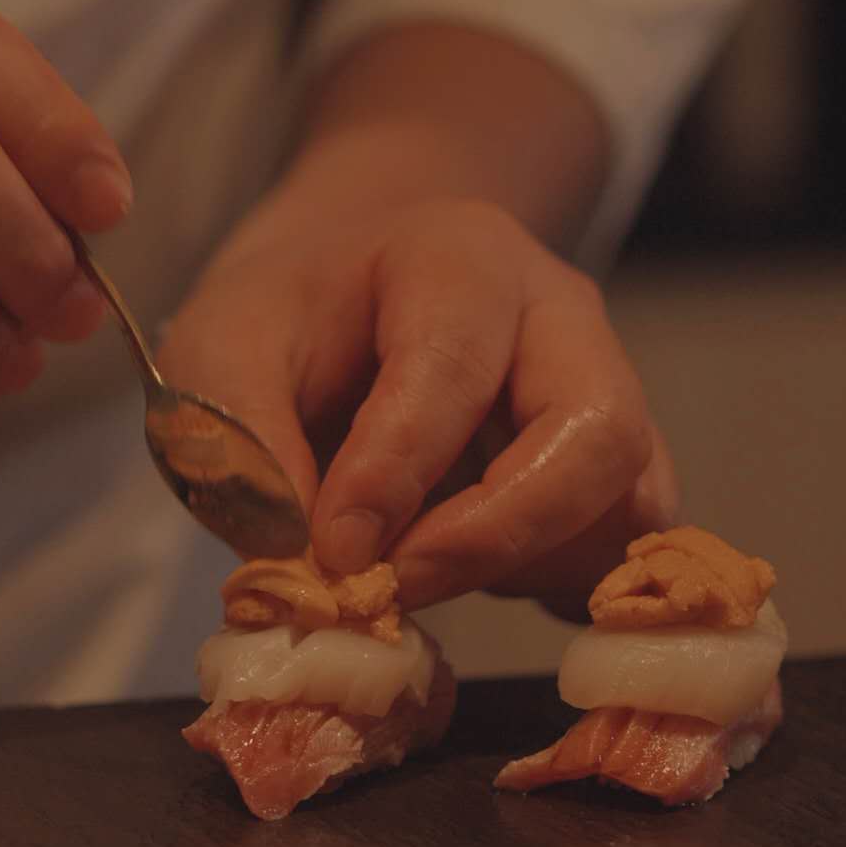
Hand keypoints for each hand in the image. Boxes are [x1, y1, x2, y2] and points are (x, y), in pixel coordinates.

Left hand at [159, 197, 676, 615]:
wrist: (340, 302)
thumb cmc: (285, 323)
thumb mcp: (217, 353)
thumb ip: (246, 448)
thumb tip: (308, 565)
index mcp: (460, 259)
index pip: (453, 368)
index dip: (394, 474)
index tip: (332, 554)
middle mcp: (560, 315)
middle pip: (600, 431)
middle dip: (499, 533)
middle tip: (395, 587)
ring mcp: (606, 388)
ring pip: (629, 503)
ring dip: (528, 566)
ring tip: (416, 570)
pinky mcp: (616, 467)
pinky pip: (623, 546)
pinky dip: (552, 583)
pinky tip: (462, 572)